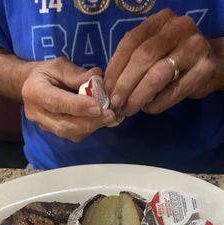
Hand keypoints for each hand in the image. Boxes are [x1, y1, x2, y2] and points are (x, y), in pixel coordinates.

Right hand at [22, 57, 115, 141]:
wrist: (30, 86)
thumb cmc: (46, 73)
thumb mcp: (59, 66)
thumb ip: (76, 74)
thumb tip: (97, 76)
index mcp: (34, 91)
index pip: (56, 102)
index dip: (78, 106)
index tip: (98, 106)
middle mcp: (36, 113)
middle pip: (63, 125)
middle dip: (89, 122)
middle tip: (110, 115)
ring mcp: (44, 126)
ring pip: (69, 133)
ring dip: (92, 127)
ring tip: (109, 117)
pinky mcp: (53, 132)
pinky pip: (73, 135)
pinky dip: (89, 128)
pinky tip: (100, 120)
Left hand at [105, 9, 223, 115]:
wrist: (212, 62)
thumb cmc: (174, 58)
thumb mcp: (153, 50)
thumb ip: (132, 61)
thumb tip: (107, 87)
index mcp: (160, 20)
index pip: (131, 41)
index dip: (115, 67)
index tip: (106, 88)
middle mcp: (178, 28)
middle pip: (144, 57)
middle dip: (125, 84)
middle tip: (115, 103)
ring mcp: (194, 47)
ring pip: (158, 74)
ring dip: (139, 96)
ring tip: (128, 110)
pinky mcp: (204, 70)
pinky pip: (174, 91)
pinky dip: (157, 103)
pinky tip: (148, 109)